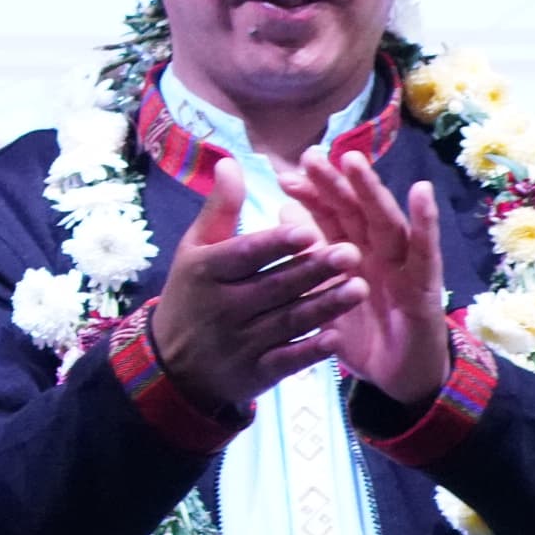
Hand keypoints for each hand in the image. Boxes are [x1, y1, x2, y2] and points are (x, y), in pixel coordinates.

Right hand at [145, 157, 369, 417]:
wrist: (174, 364)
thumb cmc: (192, 293)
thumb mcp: (196, 249)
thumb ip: (220, 208)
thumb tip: (231, 162)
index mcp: (206, 271)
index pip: (245, 255)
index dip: (276, 244)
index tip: (309, 230)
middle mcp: (221, 307)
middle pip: (274, 287)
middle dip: (313, 271)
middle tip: (352, 253)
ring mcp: (238, 342)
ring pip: (288, 322)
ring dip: (324, 307)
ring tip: (360, 288)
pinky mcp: (255, 372)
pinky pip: (286, 361)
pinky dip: (311, 351)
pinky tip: (337, 338)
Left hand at [282, 148, 450, 409]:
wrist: (399, 381)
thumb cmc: (362, 336)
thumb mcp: (324, 299)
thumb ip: (306, 261)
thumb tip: (281, 214)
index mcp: (350, 254)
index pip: (329, 218)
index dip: (310, 196)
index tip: (284, 177)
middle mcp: (377, 253)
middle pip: (354, 210)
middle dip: (334, 183)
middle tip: (310, 156)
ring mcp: (403, 265)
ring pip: (385, 220)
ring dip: (370, 190)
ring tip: (353, 161)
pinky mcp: (425, 285)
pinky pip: (425, 249)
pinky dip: (425, 220)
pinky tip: (422, 192)